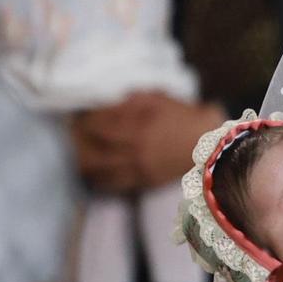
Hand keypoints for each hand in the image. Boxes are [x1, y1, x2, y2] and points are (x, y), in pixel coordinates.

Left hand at [72, 92, 223, 192]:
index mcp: (138, 122)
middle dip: (77, 143)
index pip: (97, 124)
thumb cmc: (185, 116)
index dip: (82, 121)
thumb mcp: (159, 98)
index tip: (76, 117)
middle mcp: (135, 146)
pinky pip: (113, 183)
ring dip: (83, 162)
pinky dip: (99, 179)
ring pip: (99, 168)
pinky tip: (92, 174)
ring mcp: (139, 166)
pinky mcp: (144, 180)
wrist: (212, 144)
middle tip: (70, 137)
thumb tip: (106, 100)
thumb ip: (132, 98)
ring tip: (76, 156)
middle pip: (92, 148)